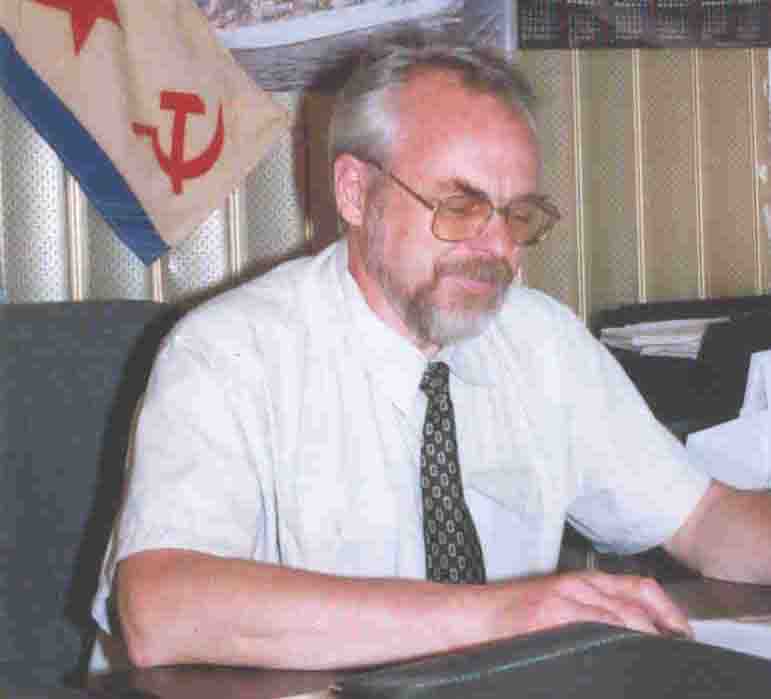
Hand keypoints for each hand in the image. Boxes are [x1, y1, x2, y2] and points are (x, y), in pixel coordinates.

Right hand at [488, 570, 691, 638]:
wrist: (472, 616)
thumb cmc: (510, 615)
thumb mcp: (554, 602)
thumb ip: (589, 610)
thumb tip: (628, 630)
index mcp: (580, 581)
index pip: (638, 586)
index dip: (667, 609)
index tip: (681, 631)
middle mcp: (577, 585)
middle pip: (637, 601)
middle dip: (664, 626)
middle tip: (676, 647)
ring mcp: (565, 600)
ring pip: (623, 615)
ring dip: (646, 636)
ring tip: (657, 654)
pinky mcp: (551, 617)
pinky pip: (597, 627)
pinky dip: (618, 638)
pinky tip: (625, 653)